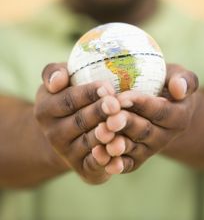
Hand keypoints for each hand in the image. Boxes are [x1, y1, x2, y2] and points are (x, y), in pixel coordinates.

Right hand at [34, 63, 119, 183]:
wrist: (69, 130)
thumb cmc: (69, 94)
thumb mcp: (60, 80)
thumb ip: (54, 73)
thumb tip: (57, 81)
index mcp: (46, 109)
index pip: (68, 100)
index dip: (88, 94)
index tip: (107, 87)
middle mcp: (53, 134)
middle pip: (80, 121)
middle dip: (99, 112)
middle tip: (116, 104)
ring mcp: (67, 153)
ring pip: (88, 143)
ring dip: (105, 136)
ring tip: (119, 125)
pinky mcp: (83, 168)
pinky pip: (94, 166)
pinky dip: (106, 162)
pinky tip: (119, 154)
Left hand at [94, 64, 198, 173]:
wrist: (158, 104)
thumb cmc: (165, 83)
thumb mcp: (178, 76)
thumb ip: (184, 80)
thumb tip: (180, 88)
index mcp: (179, 117)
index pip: (160, 111)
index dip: (141, 104)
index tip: (122, 97)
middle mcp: (166, 136)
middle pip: (144, 131)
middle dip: (126, 124)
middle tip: (109, 118)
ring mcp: (150, 149)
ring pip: (133, 148)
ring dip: (116, 143)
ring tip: (100, 135)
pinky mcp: (136, 158)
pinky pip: (125, 163)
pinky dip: (112, 162)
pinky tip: (97, 155)